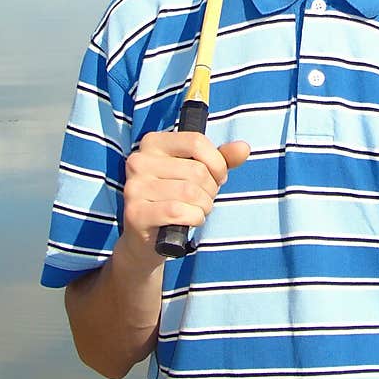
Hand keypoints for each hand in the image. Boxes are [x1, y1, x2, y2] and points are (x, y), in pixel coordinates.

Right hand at [121, 132, 250, 268]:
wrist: (147, 237)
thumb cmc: (176, 198)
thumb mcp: (199, 173)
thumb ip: (222, 158)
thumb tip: (243, 148)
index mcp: (153, 142)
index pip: (196, 141)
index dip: (217, 162)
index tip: (218, 176)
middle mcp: (138, 160)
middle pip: (196, 170)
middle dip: (211, 190)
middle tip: (204, 199)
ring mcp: (134, 187)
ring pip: (190, 192)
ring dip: (204, 206)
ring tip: (197, 210)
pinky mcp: (135, 212)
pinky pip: (178, 211)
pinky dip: (194, 218)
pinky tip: (189, 220)